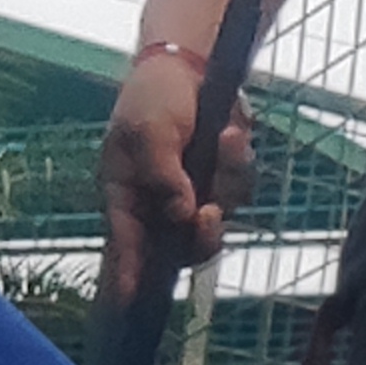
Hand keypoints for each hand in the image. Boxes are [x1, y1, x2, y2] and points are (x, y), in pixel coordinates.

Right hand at [98, 54, 253, 305]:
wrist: (191, 65)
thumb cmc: (154, 96)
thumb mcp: (148, 130)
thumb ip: (162, 174)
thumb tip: (180, 215)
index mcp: (127, 193)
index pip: (125, 242)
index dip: (128, 271)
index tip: (129, 299)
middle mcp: (160, 203)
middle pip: (182, 246)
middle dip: (201, 235)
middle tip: (210, 213)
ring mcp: (193, 193)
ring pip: (217, 219)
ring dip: (226, 180)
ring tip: (225, 137)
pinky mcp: (221, 180)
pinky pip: (239, 191)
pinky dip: (239, 162)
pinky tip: (232, 132)